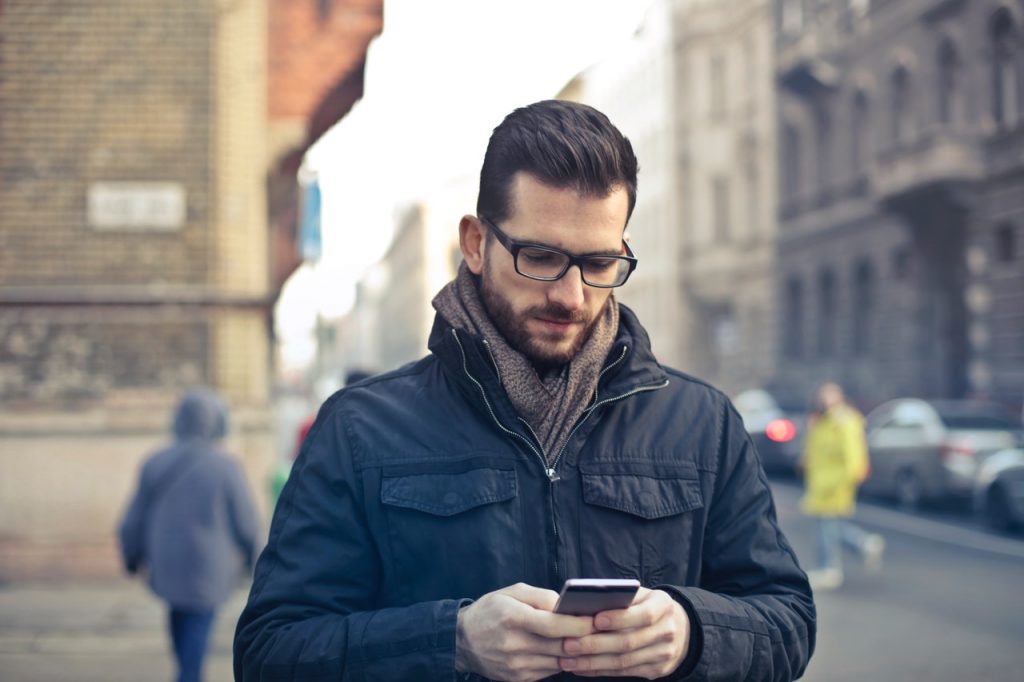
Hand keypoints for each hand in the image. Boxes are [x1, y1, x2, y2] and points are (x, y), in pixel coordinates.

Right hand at [456, 582, 594, 681]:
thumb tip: (567, 606)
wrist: (463, 640)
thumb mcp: (513, 592)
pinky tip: (561, 649)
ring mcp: (516, 665)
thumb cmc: (491, 610)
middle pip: (560, 646)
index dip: (578, 624)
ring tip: (582, 639)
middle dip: (582, 638)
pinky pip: (549, 671)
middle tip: (597, 630)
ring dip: (573, 652)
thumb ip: (542, 596)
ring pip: (559, 661)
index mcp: (513, 618)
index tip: (594, 619)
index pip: (554, 625)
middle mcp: (514, 645)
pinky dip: (559, 660)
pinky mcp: (518, 678)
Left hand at [558, 587, 689, 678]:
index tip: (595, 619)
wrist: (679, 628)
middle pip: (629, 642)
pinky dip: (599, 671)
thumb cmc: (648, 605)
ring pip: (624, 661)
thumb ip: (620, 597)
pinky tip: (581, 667)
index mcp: (663, 605)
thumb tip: (586, 604)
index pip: (643, 614)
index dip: (619, 618)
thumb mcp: (641, 595)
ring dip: (592, 662)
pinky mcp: (656, 670)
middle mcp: (667, 630)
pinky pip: (624, 672)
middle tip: (568, 644)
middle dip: (595, 645)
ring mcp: (663, 653)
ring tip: (568, 659)